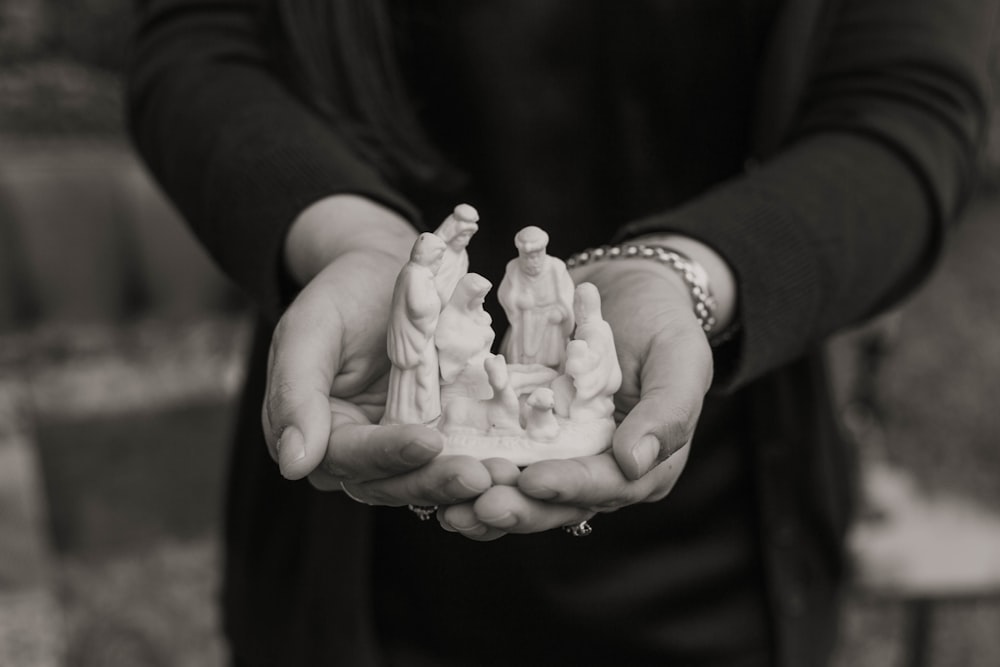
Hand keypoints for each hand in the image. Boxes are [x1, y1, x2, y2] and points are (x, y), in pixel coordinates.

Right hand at [261, 195, 490, 504]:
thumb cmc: (340, 294)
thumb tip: (294, 464)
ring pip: (427, 479)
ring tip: (504, 475)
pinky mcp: (435, 434)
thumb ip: (295, 393)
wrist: (384, 272)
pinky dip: (481, 462)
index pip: (349, 457)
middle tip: (480, 475)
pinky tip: (513, 463)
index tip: (428, 442)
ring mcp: (398, 446)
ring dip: (464, 483)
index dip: (387, 454)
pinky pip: (455, 457)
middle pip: (390, 482)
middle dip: (434, 480)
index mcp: (315, 433)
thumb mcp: (308, 330)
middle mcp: (355, 452)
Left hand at [440, 257, 713, 538]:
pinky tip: (440, 471)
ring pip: (522, 491)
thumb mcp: (681, 360)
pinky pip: (499, 456)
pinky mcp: (527, 434)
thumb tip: (634, 464)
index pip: (606, 485)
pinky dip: (472, 467)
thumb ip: (667, 414)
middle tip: (479, 505)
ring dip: (486, 501)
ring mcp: (560, 454)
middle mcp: (599, 470)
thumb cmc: (666, 324)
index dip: (570, 486)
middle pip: (558, 502)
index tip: (532, 480)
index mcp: (644, 465)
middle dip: (519, 508)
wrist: (630, 291)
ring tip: (449, 505)